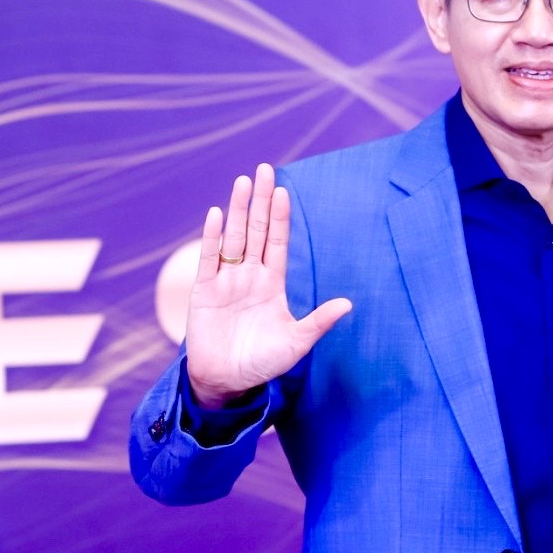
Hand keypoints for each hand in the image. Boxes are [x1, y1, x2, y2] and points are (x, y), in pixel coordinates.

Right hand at [184, 163, 351, 408]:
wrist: (227, 382)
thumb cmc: (262, 363)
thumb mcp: (296, 342)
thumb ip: (318, 322)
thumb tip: (348, 304)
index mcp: (271, 283)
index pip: (277, 242)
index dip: (281, 218)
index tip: (284, 191)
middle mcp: (249, 276)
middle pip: (256, 231)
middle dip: (261, 202)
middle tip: (264, 170)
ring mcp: (226, 281)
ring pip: (233, 238)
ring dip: (238, 211)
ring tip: (243, 182)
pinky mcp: (204, 291)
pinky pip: (209, 259)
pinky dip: (212, 238)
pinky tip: (217, 215)